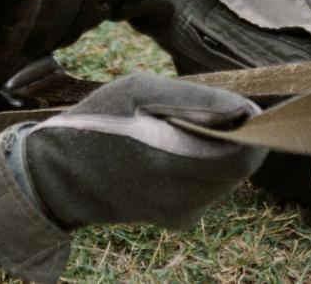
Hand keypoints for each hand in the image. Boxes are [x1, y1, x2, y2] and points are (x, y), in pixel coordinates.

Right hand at [12, 73, 263, 229]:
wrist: (58, 178)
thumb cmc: (96, 123)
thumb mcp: (137, 91)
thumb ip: (195, 98)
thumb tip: (243, 107)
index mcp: (173, 165)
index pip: (246, 155)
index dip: (252, 128)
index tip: (240, 106)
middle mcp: (184, 199)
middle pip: (240, 166)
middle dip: (232, 137)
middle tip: (205, 112)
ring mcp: (182, 214)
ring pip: (227, 176)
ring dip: (217, 151)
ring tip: (180, 131)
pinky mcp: (179, 220)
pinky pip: (210, 187)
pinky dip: (203, 165)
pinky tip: (173, 151)